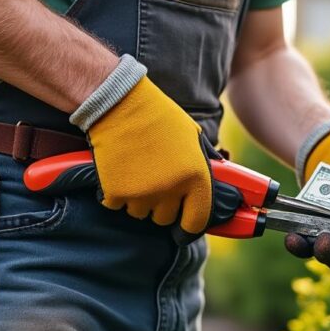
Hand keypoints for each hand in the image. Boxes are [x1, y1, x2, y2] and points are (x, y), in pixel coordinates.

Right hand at [83, 72, 239, 243]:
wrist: (119, 104)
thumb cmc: (158, 116)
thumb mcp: (192, 136)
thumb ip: (203, 162)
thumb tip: (214, 180)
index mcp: (195, 177)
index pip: (196, 222)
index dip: (188, 226)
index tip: (182, 226)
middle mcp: (171, 190)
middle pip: (165, 218)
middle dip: (160, 206)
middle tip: (154, 183)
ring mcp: (142, 193)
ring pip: (140, 213)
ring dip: (138, 200)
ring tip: (135, 173)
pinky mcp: (115, 192)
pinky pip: (117, 205)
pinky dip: (115, 194)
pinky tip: (118, 173)